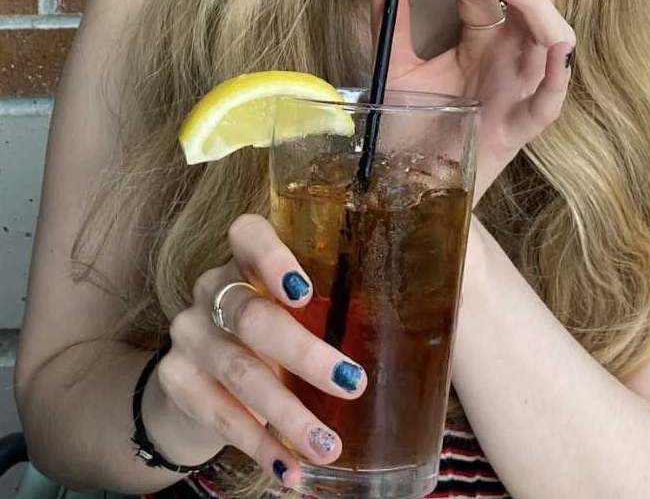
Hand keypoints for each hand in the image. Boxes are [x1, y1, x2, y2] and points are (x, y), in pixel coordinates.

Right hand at [153, 214, 367, 489]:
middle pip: (252, 315)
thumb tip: (419, 338)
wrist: (199, 380)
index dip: (272, 257)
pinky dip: (260, 446)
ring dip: (289, 414)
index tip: (305, 292)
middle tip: (352, 383)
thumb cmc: (272, 335)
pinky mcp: (175, 379)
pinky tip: (290, 470)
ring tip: (329, 445)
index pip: (247, 234)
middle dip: (304, 354)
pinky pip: (220, 414)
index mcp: (245, 258)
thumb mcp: (296, 314)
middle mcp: (211, 288)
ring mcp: (189, 333)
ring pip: (239, 371)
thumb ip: (333, 311)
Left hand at [374, 0, 575, 204]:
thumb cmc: (413, 127)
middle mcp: (511, 52)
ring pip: (552, 29)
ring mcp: (522, 85)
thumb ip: (390, 24)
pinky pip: (553, 95)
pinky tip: (553, 46)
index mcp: (487, 35)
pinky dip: (559, 68)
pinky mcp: (522, 124)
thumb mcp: (398, 67)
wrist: (409, 188)